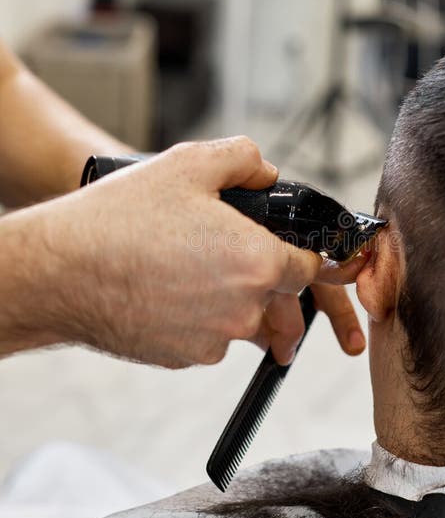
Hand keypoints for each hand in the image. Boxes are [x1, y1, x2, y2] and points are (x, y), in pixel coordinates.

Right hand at [32, 137, 363, 367]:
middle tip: (243, 267)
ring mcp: (215, 339)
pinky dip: (200, 322)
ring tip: (197, 275)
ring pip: (246, 324)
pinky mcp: (186, 358)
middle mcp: (245, 308)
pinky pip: (210, 340)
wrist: (62, 271)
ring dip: (236, 305)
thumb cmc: (122, 219)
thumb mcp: (188, 165)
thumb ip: (243, 160)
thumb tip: (267, 171)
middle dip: (274, 287)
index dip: (301, 256)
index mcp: (259, 261)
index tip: (287, 251)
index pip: (310, 268)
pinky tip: (169, 295)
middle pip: (284, 304)